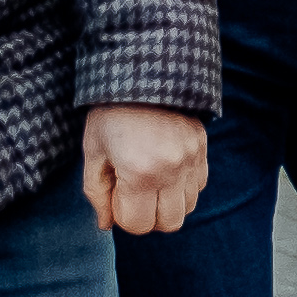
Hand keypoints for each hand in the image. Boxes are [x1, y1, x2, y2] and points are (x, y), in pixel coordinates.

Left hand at [84, 104, 209, 234]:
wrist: (142, 72)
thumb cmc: (110, 113)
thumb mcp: (93, 152)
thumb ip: (97, 192)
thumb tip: (106, 224)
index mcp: (140, 172)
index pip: (138, 224)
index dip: (122, 216)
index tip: (115, 195)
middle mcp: (172, 170)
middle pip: (169, 223)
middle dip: (148, 217)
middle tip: (133, 195)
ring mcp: (191, 158)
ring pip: (188, 207)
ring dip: (167, 204)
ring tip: (150, 183)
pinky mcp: (202, 147)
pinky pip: (199, 185)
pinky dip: (183, 187)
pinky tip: (166, 170)